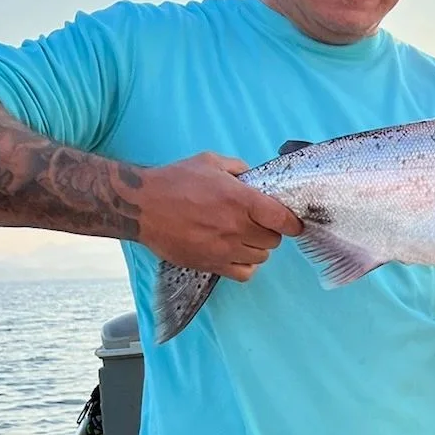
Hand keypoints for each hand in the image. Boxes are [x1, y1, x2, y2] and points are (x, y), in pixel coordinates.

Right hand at [135, 152, 302, 280]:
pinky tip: (236, 253)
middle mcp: (237, 227)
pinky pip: (245, 273)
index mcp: (241, 200)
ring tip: (243, 237)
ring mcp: (225, 249)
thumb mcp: (210, 161)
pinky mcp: (212, 264)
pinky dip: (246, 266)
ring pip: (261, 257)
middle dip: (270, 231)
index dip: (292, 222)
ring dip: (257, 247)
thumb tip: (254, 178)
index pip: (283, 219)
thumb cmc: (174, 181)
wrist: (142, 206)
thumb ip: (238, 168)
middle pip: (274, 240)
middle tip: (257, 223)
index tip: (290, 221)